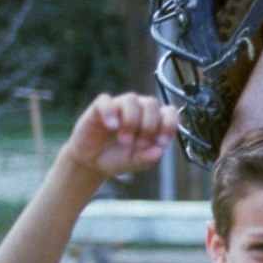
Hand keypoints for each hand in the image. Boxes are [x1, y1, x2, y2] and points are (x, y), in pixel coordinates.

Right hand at [62, 93, 176, 178]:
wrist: (93, 162)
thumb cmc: (119, 158)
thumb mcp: (135, 162)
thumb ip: (147, 158)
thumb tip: (159, 151)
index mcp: (154, 120)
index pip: (169, 112)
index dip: (169, 124)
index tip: (162, 142)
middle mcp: (139, 109)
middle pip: (151, 104)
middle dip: (148, 126)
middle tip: (139, 145)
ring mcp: (119, 106)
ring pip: (131, 99)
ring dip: (131, 120)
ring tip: (124, 140)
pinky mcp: (100, 107)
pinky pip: (105, 101)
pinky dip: (109, 112)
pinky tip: (111, 127)